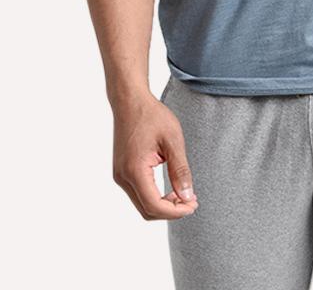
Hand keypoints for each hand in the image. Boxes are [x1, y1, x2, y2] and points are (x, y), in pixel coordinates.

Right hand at [112, 91, 198, 219]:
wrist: (129, 101)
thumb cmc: (152, 116)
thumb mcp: (172, 140)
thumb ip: (180, 170)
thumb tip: (187, 197)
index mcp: (134, 170)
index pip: (154, 205)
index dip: (176, 211)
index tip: (193, 204)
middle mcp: (122, 177)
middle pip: (147, 210)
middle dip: (171, 211)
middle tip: (191, 201)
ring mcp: (119, 175)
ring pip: (141, 204)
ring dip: (162, 204)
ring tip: (183, 193)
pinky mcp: (121, 171)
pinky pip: (138, 193)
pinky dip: (154, 196)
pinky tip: (170, 187)